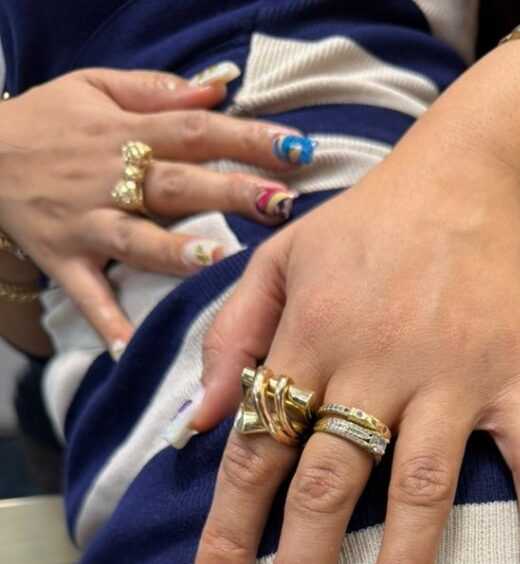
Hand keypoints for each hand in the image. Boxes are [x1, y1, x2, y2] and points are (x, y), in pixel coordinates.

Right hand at [0, 64, 313, 353]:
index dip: (247, 138)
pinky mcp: (64, 259)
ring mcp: (86, 222)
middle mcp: (109, 178)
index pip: (196, 132)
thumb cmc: (49, 119)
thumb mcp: (96, 86)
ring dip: (175, 251)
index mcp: (124, 133)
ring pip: (135, 238)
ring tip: (216, 260)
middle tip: (279, 203)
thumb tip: (217, 92)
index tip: (297, 149)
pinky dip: (107, 323)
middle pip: (177, 184)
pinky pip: (87, 295)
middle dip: (229, 192)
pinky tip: (130, 349)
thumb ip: (157, 91)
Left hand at [178, 117, 519, 563]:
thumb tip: (193, 432)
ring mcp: (454, 378)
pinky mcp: (518, 379)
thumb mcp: (273, 262)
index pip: (256, 458)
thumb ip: (228, 342)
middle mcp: (378, 367)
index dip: (227, 541)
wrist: (466, 178)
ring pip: (420, 493)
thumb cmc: (361, 230)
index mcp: (310, 341)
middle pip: (328, 491)